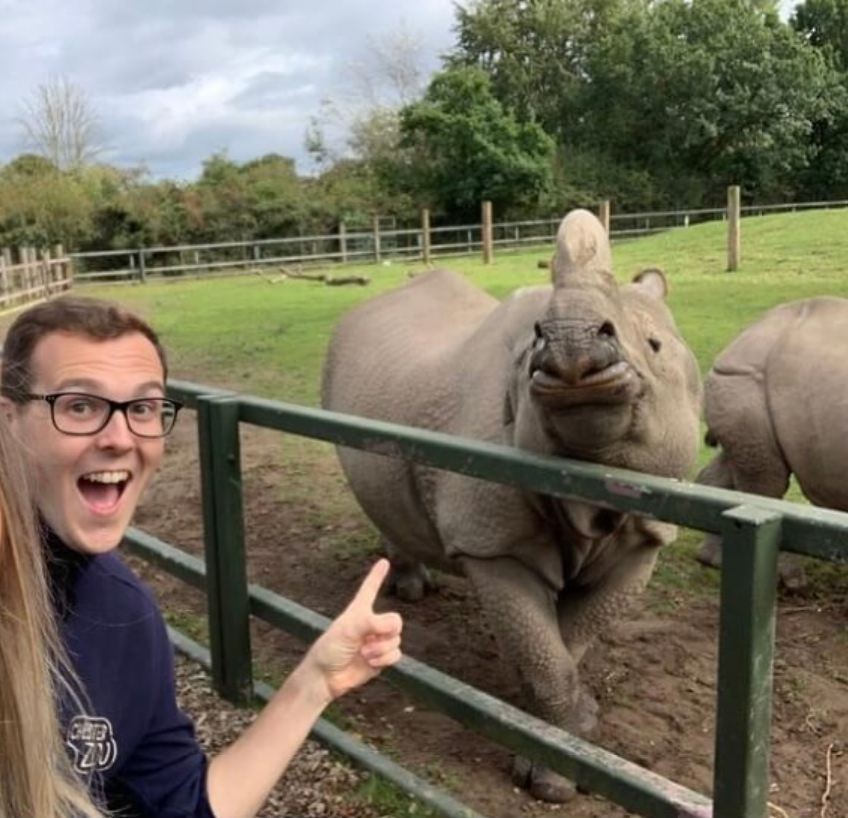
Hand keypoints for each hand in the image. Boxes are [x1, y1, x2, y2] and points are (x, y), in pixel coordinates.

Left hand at [303, 559, 402, 701]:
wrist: (326, 677)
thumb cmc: (331, 648)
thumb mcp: (349, 628)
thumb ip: (373, 622)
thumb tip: (394, 625)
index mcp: (359, 610)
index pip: (370, 588)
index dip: (377, 575)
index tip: (384, 561)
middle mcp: (371, 624)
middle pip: (396, 620)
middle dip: (385, 632)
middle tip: (367, 640)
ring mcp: (377, 641)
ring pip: (397, 639)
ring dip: (381, 649)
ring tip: (363, 653)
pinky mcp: (381, 658)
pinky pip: (396, 654)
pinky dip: (384, 659)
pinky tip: (370, 662)